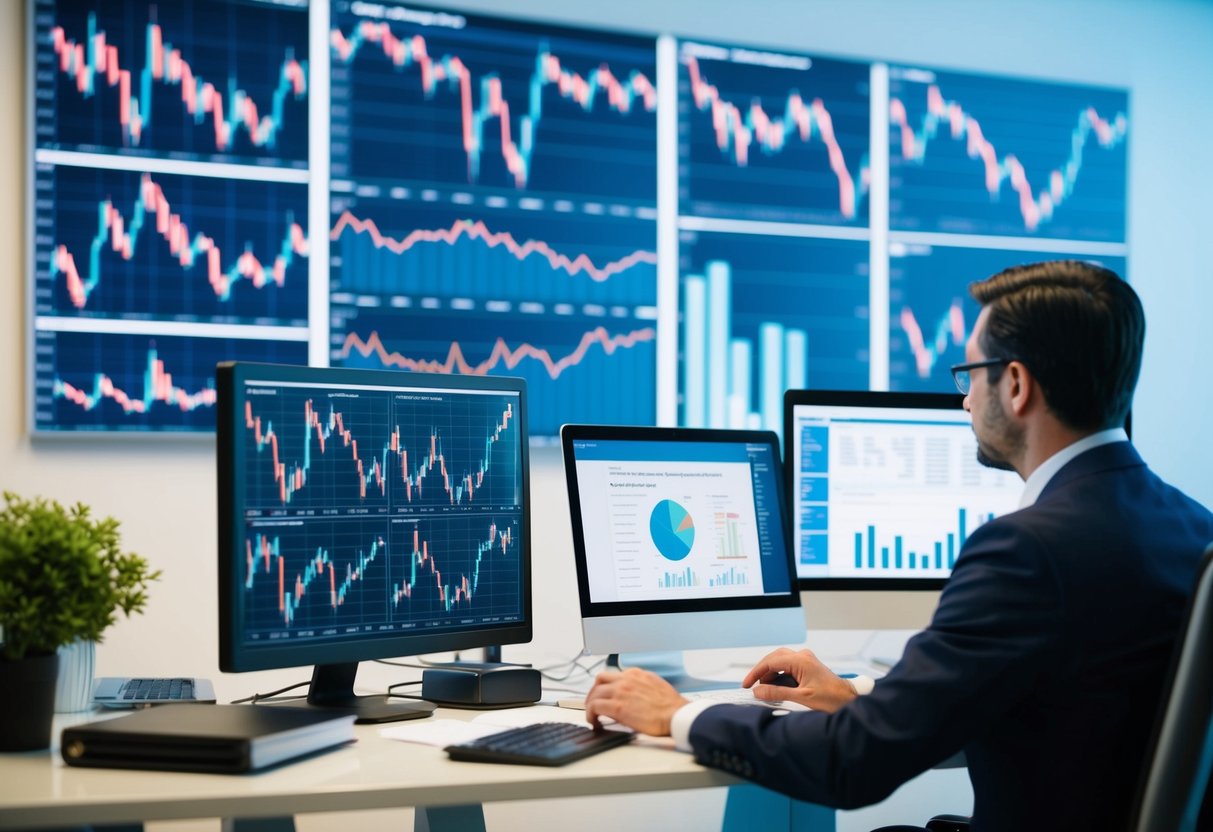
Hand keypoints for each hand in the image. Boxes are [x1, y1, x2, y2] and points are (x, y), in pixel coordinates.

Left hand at [584, 668, 688, 735]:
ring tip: (592, 715)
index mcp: (636, 674)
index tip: (605, 694)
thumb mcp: (655, 686)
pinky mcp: (617, 706)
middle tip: (593, 703)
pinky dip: (590, 715)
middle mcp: (626, 679)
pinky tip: (594, 723)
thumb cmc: (671, 706)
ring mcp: (620, 691)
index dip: (606, 686)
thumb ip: (641, 686)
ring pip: (594, 693)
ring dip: (590, 704)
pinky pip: (594, 707)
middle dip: (594, 692)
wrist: (676, 714)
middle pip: (600, 680)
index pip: (614, 675)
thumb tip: (633, 695)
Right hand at [741, 647, 858, 712]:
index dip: (756, 673)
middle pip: (774, 658)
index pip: (771, 662)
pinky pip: (788, 666)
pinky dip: (779, 675)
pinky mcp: (808, 666)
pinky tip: (775, 686)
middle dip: (761, 671)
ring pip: (780, 661)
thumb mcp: (801, 698)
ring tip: (763, 688)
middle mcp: (802, 656)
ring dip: (770, 673)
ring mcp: (806, 660)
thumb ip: (777, 693)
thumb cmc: (831, 699)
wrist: (849, 700)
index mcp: (801, 661)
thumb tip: (758, 691)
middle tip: (751, 685)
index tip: (747, 684)